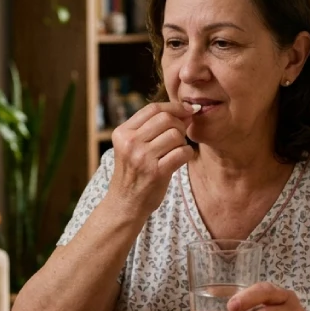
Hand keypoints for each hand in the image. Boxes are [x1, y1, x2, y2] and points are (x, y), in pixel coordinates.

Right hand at [108, 102, 195, 216]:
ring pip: (175, 134)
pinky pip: (182, 152)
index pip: (153, 108)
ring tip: (175, 150)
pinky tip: (181, 159)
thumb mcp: (130, 146)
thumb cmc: (133, 173)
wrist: (125, 204)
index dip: (174, 107)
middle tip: (180, 135)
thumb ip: (149, 127)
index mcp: (122, 133)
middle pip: (166, 118)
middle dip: (180, 124)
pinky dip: (187, 154)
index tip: (187, 110)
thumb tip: (184, 110)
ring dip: (182, 141)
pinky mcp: (156, 172)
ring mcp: (142, 157)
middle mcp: (130, 143)